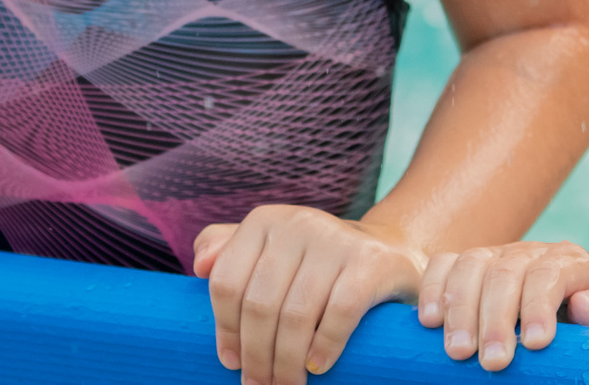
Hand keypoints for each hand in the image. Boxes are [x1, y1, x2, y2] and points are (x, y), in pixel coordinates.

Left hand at [193, 205, 424, 384]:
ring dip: (286, 363)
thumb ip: (230, 251)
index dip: (225, 330)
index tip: (231, 363)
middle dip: (256, 356)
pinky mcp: (370, 264)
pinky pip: (339, 314)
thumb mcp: (272, 249)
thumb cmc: (317, 263)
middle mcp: (298, 224)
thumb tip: (199, 265)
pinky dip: (324, 347)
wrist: (390, 254)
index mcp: (265, 222)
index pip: (227, 282)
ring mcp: (336, 240)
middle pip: (259, 304)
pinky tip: (317, 367)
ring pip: (295, 315)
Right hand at [416, 240, 588, 370]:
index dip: (539, 306)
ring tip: (458, 351)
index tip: (535, 344)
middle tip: (493, 362)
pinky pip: (445, 263)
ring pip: (471, 265)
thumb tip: (585, 306)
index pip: (549, 274)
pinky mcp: (472, 264)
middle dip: (496, 319)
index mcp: (570, 260)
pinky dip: (432, 288)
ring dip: (460, 308)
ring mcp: (498, 254)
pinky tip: (429, 321)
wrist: (585, 299)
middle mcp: (530, 252)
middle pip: (505, 272)